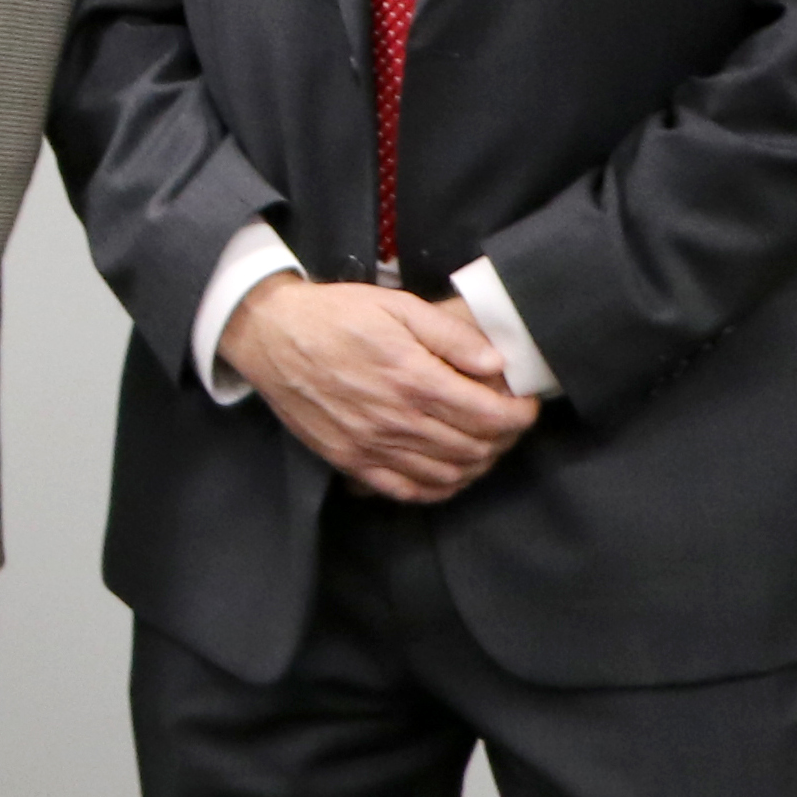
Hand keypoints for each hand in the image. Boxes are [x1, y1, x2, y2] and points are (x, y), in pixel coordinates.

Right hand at [223, 273, 538, 504]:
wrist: (271, 336)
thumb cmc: (335, 316)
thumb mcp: (397, 306)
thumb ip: (450, 335)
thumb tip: (495, 362)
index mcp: (413, 378)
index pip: (490, 415)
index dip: (520, 414)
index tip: (525, 404)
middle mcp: (396, 419)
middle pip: (475, 448)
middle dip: (504, 438)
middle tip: (507, 422)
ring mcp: (371, 446)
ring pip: (448, 474)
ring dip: (477, 464)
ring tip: (483, 444)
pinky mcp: (350, 460)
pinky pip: (408, 490)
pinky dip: (439, 487)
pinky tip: (448, 472)